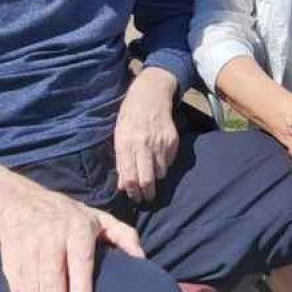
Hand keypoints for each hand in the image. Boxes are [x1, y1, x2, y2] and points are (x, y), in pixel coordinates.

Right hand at [0, 187, 144, 291]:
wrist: (21, 203)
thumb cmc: (69, 216)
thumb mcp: (99, 217)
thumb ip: (124, 236)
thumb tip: (142, 259)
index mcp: (76, 229)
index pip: (78, 260)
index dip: (78, 287)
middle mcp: (49, 242)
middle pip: (51, 284)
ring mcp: (28, 256)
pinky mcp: (12, 268)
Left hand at [114, 67, 178, 202]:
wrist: (150, 94)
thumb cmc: (129, 116)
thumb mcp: (119, 135)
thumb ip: (121, 161)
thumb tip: (123, 185)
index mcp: (126, 143)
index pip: (129, 177)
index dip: (132, 191)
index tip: (134, 197)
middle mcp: (143, 144)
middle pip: (146, 179)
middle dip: (146, 194)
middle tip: (146, 197)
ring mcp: (159, 142)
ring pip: (160, 173)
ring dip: (155, 177)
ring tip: (151, 174)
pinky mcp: (172, 140)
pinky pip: (169, 162)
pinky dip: (164, 165)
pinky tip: (158, 157)